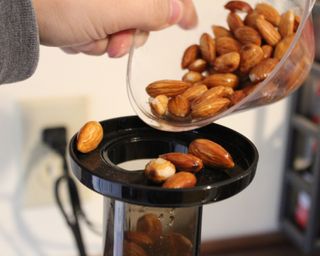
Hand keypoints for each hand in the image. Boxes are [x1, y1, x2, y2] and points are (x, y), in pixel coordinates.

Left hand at [32, 0, 197, 56]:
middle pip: (143, 19)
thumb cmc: (63, 5)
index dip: (181, 9)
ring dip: (105, 41)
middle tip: (114, 40)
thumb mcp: (116, 10)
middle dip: (129, 36)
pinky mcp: (87, 13)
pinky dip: (91, 41)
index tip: (189, 23)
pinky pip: (103, 34)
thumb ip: (152, 11)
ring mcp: (101, 3)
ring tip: (85, 35)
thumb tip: (176, 11)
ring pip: (121, 31)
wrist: (22, 13)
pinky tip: (76, 34)